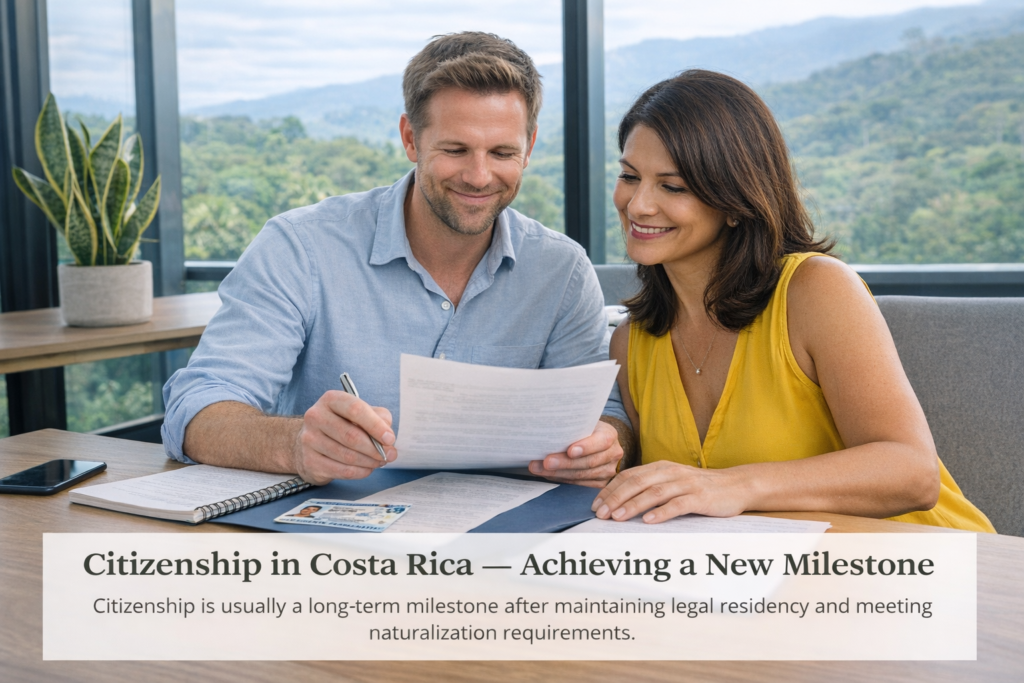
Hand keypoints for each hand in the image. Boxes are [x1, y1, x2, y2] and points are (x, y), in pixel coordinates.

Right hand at [292, 390, 396, 483]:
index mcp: (331, 400)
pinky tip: (367, 469)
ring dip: (369, 461)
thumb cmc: (342, 424)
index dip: (375, 425)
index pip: (355, 409)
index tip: (390, 438)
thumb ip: (379, 418)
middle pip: (351, 436)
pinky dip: (360, 472)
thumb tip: (388, 437)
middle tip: (390, 455)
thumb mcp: (361, 414)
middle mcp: (316, 417)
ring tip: (380, 461)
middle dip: (375, 448)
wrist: (310, 442)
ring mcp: (309, 440)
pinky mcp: (309, 461)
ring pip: (347, 456)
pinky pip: (341, 470)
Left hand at [528, 420, 622, 487]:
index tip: (569, 450)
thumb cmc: (583, 429)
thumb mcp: (581, 423)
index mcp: (610, 434)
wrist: (593, 440)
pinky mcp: (600, 483)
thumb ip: (570, 427)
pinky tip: (547, 474)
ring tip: (538, 468)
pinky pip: (579, 484)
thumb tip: (545, 430)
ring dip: (558, 473)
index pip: (602, 441)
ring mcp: (608, 470)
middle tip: (545, 462)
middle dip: (564, 463)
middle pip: (589, 462)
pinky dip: (561, 479)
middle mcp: (613, 454)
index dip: (586, 447)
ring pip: (582, 475)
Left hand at [591, 460, 749, 522]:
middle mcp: (670, 472)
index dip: (610, 490)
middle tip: (599, 514)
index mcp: (660, 467)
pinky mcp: (700, 497)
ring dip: (632, 505)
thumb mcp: (672, 482)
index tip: (595, 505)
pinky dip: (661, 512)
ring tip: (616, 518)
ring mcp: (686, 484)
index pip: (628, 476)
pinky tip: (648, 521)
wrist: (737, 485)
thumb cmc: (700, 487)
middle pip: (636, 483)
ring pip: (653, 493)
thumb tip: (620, 500)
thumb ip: (650, 486)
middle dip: (615, 498)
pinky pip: (678, 504)